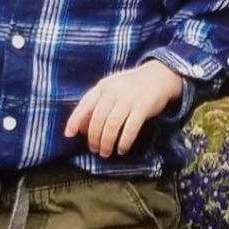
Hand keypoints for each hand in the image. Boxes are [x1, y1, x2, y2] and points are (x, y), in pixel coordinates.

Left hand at [65, 60, 182, 158]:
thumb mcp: (111, 89)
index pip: (85, 105)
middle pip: (98, 119)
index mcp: (103, 87)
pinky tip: (122, 149)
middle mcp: (114, 92)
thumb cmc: (130, 86)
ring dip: (107, 142)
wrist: (159, 76)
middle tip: (95, 149)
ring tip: (106, 153)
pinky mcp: (143, 107)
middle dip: (94, 138)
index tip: (69, 135)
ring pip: (112, 126)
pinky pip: (130, 128)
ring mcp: (129, 99)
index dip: (75, 120)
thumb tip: (80, 129)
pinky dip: (124, 142)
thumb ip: (95, 105)